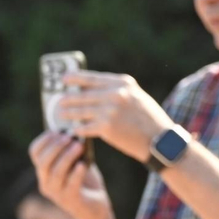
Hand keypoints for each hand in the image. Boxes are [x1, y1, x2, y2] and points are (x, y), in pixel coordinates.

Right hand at [29, 131, 113, 218]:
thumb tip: (74, 131)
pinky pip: (71, 185)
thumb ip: (72, 150)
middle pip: (43, 163)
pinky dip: (76, 173)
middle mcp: (46, 183)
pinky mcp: (71, 201)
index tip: (57, 130)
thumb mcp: (77, 163)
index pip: (34, 153)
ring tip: (79, 146)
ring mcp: (57, 194)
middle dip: (55, 147)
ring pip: (56, 173)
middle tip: (69, 136)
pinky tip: (83, 165)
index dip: (44, 140)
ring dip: (67, 157)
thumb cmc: (85, 182)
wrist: (96, 208)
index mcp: (44, 172)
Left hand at [54, 71, 171, 161]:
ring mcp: (110, 110)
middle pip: (83, 95)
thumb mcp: (137, 97)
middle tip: (58, 101)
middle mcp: (115, 94)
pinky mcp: (106, 127)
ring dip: (68, 113)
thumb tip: (92, 91)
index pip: (92, 78)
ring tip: (60, 114)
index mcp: (123, 83)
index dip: (75, 78)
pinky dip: (78, 129)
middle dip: (68, 98)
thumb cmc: (149, 119)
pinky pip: (85, 127)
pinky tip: (73, 130)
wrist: (160, 140)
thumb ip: (118, 91)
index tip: (64, 79)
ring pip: (80, 111)